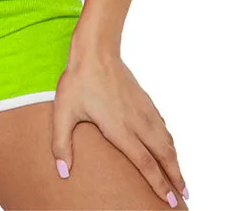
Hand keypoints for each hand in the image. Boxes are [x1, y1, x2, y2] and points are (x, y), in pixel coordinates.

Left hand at [52, 50, 188, 207]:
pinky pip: (162, 125)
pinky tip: (168, 146)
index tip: (170, 201)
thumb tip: (63, 172)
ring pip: (166, 139)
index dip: (159, 184)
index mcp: (120, 128)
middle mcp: (137, 121)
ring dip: (175, 160)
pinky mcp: (144, 99)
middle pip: (163, 154)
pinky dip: (169, 141)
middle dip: (176, 177)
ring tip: (181, 178)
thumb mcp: (63, 112)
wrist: (95, 50)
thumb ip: (61, 144)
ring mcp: (143, 109)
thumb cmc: (78, 81)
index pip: (145, 163)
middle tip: (185, 196)